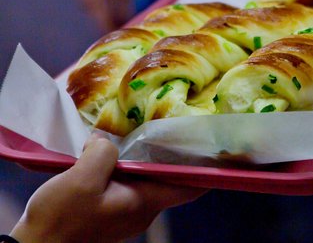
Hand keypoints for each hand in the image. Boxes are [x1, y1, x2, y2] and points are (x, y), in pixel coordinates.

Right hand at [10, 135, 206, 242]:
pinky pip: (126, 184)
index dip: (207, 170)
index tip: (219, 150)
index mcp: (145, 202)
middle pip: (168, 179)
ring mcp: (125, 212)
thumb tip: (106, 140)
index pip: (190, 187)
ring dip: (145, 159)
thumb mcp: (82, 178)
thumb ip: (103, 152)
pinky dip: (126, 167)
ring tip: (144, 130)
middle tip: (176, 125)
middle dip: (173, 155)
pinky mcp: (108, 211)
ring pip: (146, 180)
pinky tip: (114, 150)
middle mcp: (142, 209)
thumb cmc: (61, 219)